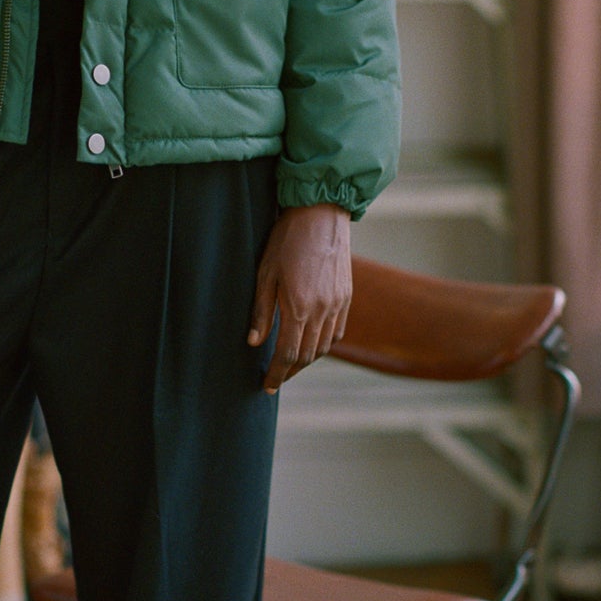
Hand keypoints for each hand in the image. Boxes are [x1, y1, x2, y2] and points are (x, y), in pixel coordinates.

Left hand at [248, 205, 352, 392]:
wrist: (320, 214)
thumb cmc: (286, 240)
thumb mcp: (265, 273)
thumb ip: (261, 311)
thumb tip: (254, 343)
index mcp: (299, 307)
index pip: (288, 354)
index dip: (276, 373)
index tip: (266, 385)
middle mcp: (323, 310)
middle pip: (307, 355)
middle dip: (289, 372)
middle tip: (274, 380)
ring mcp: (338, 305)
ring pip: (323, 347)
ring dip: (306, 361)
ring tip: (290, 366)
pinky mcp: (346, 297)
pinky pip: (337, 332)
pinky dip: (323, 346)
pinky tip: (311, 346)